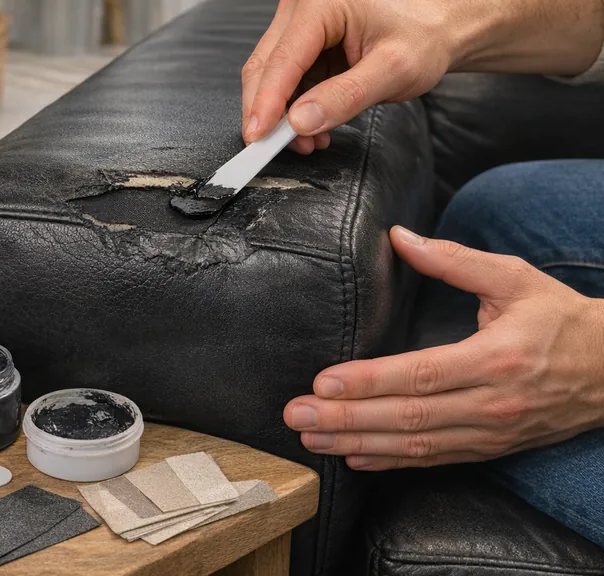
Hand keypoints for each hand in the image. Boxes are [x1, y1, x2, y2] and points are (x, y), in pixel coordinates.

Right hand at [242, 0, 603, 150]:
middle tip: (280, 149)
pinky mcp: (303, 43)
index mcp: (320, 3)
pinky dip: (293, 108)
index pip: (281, 61)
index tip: (259, 139)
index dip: (265, 104)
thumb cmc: (424, 37)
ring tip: (309, 141)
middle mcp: (302, 7)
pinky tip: (312, 126)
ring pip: (270, 76)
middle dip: (269, 113)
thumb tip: (300, 122)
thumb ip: (345, 97)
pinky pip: (285, 79)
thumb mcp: (393, 70)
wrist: (440, 27)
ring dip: (281, 115)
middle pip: (264, 67)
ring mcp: (299, 25)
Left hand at [284, 226, 603, 470]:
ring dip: (358, 444)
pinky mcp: (490, 449)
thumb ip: (453, 261)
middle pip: (408, 416)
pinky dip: (391, 462)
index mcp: (497, 358)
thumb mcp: (514, 279)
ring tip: (310, 439)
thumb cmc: (562, 320)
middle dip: (346, 419)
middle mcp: (492, 403)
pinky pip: (434, 459)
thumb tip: (399, 236)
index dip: (369, 381)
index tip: (324, 383)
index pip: (420, 375)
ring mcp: (491, 433)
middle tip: (297, 415)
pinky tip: (353, 458)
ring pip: (415, 445)